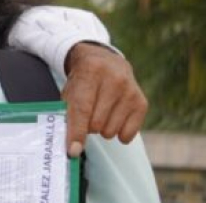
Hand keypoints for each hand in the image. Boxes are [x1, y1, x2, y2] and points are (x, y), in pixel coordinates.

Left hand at [62, 42, 147, 156]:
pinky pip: (127, 135)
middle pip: (96, 123)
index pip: (82, 108)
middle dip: (87, 126)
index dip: (76, 131)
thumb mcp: (70, 88)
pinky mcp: (142, 103)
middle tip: (85, 115)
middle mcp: (114, 79)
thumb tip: (72, 147)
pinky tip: (113, 116)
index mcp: (90, 71)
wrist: (105, 60)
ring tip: (99, 112)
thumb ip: (67, 113)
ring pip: (111, 131)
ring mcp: (130, 91)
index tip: (72, 150)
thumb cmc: (82, 79)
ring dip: (101, 129)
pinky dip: (117, 132)